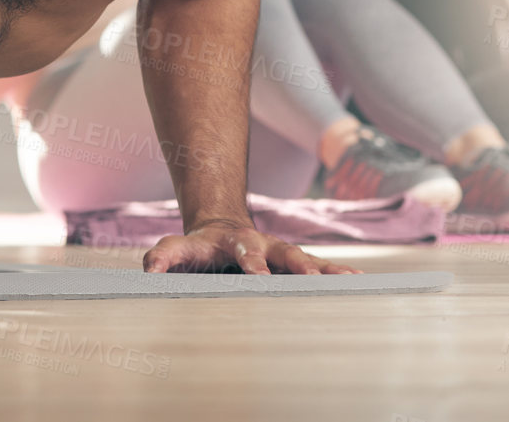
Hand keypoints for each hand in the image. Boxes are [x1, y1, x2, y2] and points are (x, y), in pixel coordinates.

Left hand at [141, 220, 361, 274]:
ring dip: (324, 270)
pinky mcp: (292, 264)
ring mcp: (280, 253)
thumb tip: (150, 270)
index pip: (242, 251)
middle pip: (282, 252)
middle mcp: (263, 245)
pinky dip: (336, 274)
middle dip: (295, 264)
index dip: (250, 262)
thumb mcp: (177, 248)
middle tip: (306, 276)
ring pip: (305, 260)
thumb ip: (163, 257)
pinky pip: (318, 269)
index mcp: (235, 242)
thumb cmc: (198, 247)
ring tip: (346, 279)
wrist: (221, 228)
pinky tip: (358, 280)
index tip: (257, 275)